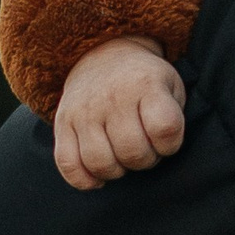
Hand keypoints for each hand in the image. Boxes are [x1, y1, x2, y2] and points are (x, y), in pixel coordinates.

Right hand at [52, 38, 187, 189]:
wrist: (105, 55)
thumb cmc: (145, 82)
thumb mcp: (170, 86)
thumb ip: (172, 118)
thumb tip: (160, 153)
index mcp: (146, 84)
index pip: (165, 128)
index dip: (171, 145)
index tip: (167, 140)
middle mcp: (112, 97)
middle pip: (132, 151)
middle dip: (145, 160)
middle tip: (145, 150)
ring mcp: (84, 111)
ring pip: (100, 162)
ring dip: (118, 171)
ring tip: (123, 159)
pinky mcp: (62, 123)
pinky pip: (67, 163)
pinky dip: (83, 180)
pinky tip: (98, 177)